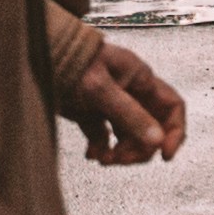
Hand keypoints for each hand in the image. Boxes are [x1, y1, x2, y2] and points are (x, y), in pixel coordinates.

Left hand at [63, 39, 187, 166]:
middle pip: (151, 128)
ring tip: (103, 159)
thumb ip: (129, 114)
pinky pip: (105, 138)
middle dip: (140, 149)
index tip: (164, 156)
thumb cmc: (71, 62)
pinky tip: (91, 155)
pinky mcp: (92, 114)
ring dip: (121, 153)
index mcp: (140, 79)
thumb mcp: (100, 89)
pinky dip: (102, 149)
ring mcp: (111, 104)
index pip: (172, 106)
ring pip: (129, 136)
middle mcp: (131, 92)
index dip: (174, 132)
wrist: (39, 55)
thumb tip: (157, 142)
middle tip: (120, 158)